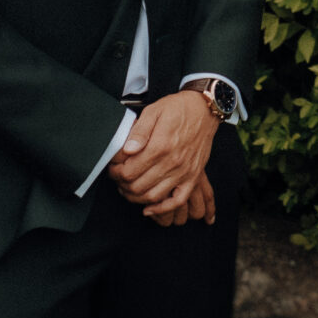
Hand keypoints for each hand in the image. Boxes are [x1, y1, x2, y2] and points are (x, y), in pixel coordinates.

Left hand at [111, 90, 218, 216]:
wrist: (204, 110)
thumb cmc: (178, 109)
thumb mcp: (154, 111)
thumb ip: (139, 132)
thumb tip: (127, 150)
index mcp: (160, 146)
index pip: (129, 171)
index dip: (115, 173)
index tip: (113, 168)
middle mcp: (172, 162)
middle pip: (138, 187)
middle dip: (122, 185)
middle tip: (118, 178)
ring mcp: (184, 171)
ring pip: (153, 196)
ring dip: (136, 197)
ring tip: (128, 188)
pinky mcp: (193, 176)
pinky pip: (177, 200)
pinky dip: (162, 208)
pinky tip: (149, 208)